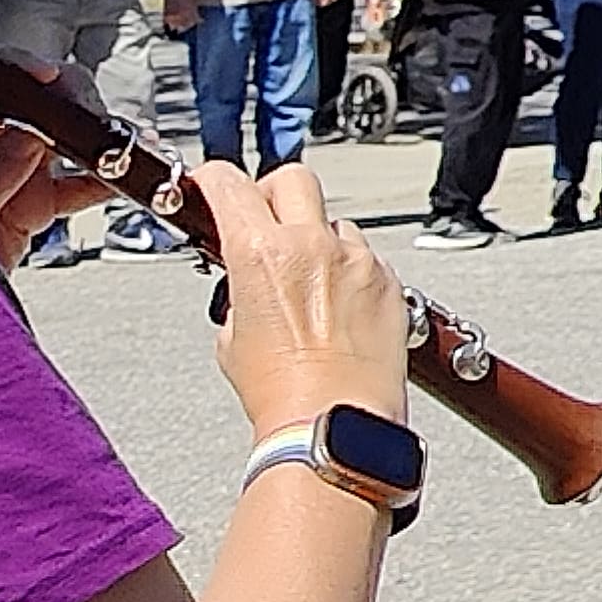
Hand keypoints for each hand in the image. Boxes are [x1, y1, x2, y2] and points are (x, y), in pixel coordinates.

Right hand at [197, 162, 414, 440]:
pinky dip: (351, 271)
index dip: (215, 179)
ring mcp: (357, 260)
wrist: (332, 422)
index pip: (231, 185)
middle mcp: (312, 246)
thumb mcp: (233, 337)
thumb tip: (249, 280)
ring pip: (335, 222)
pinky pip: (366, 258)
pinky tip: (340, 307)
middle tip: (264, 220)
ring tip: (308, 283)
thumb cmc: (281, 392)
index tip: (212, 183)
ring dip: (318, 239)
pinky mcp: (389, 281)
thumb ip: (242, 291)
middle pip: (293, 179)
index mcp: (261, 253)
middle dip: (272, 193)